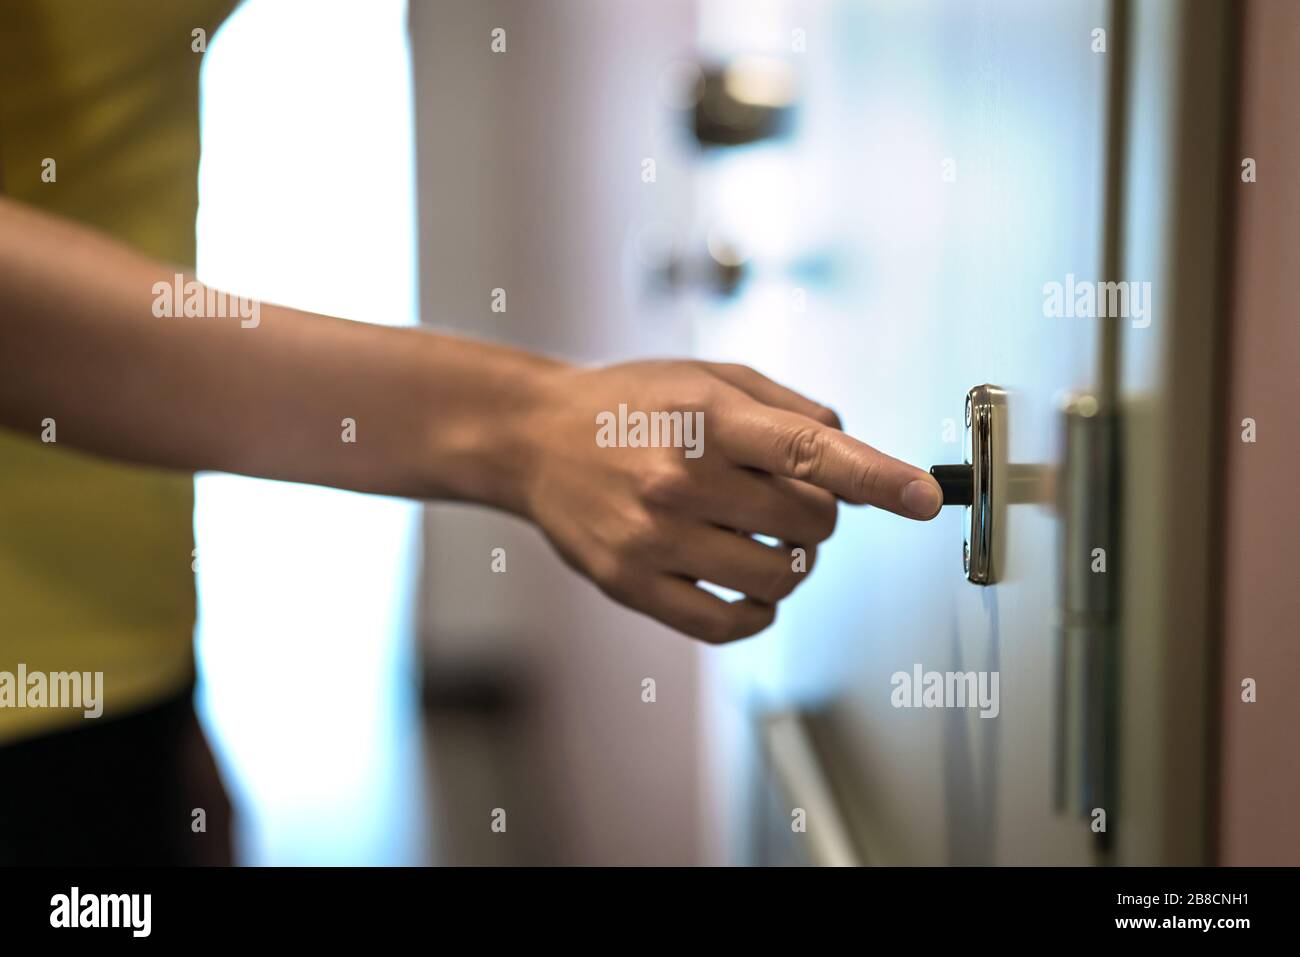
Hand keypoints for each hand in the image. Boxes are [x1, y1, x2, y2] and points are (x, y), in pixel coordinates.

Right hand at [518, 360, 942, 642]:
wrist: (534, 439)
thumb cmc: (632, 403)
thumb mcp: (711, 376)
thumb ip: (790, 412)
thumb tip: (857, 457)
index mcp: (706, 417)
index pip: (808, 452)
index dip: (876, 477)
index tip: (924, 498)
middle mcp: (679, 479)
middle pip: (809, 523)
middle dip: (821, 513)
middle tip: (788, 497)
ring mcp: (653, 539)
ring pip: (779, 578)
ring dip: (794, 561)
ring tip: (762, 534)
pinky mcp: (633, 585)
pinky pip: (729, 623)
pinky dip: (759, 609)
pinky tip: (748, 581)